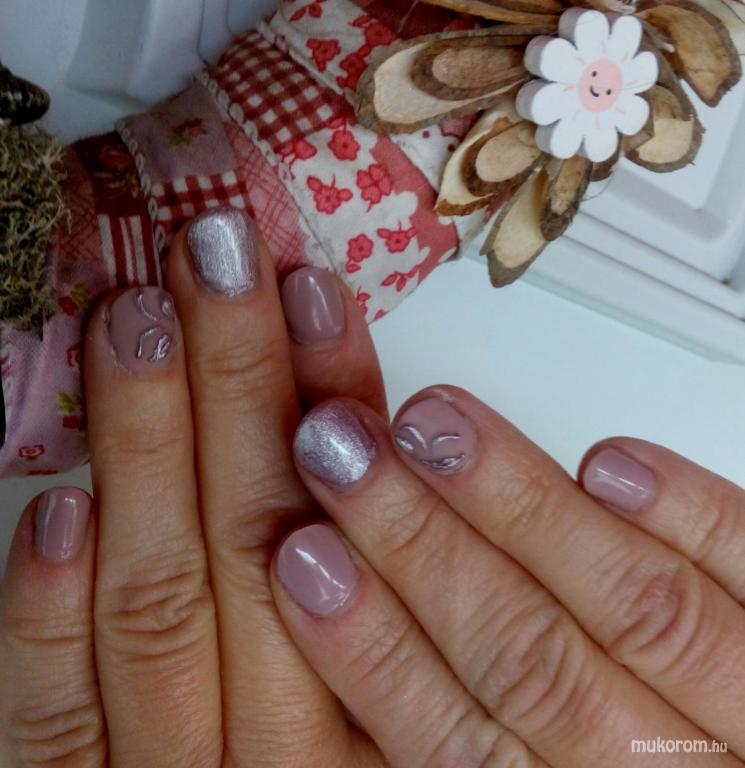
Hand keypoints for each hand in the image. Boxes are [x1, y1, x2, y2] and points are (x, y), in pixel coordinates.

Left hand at [0, 206, 387, 767]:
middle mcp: (286, 739)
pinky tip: (57, 510)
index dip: (339, 400)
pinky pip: (58, 727)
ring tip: (138, 325)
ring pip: (160, 609)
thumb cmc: (337, 721)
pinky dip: (48, 620)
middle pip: (259, 540)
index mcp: (380, 696)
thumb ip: (379, 559)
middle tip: (218, 264)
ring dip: (146, 453)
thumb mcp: (399, 664)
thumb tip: (350, 417)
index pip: (362, 524)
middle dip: (239, 383)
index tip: (314, 297)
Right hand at [270, 389, 744, 766]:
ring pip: (637, 610)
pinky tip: (611, 462)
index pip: (460, 750)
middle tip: (345, 457)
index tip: (304, 561)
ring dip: (524, 507)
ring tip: (438, 427)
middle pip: (533, 663)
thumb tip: (374, 614)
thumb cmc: (635, 755)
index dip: (374, 654)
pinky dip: (690, 516)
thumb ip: (470, 720)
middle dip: (422, 548)